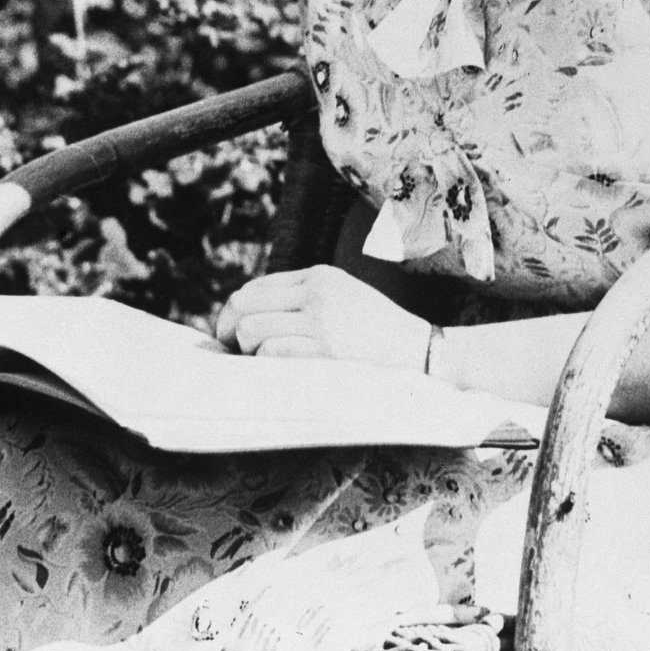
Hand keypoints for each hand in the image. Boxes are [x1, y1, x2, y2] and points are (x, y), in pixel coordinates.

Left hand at [214, 266, 430, 373]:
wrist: (422, 354)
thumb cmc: (377, 333)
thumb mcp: (342, 297)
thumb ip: (301, 299)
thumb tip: (243, 320)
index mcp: (320, 275)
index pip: (254, 288)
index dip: (232, 314)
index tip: (229, 336)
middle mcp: (317, 293)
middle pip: (243, 307)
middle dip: (227, 333)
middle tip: (229, 355)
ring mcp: (320, 322)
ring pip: (251, 331)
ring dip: (249, 353)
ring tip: (266, 365)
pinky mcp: (324, 352)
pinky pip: (270, 354)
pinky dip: (267, 367)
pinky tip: (283, 375)